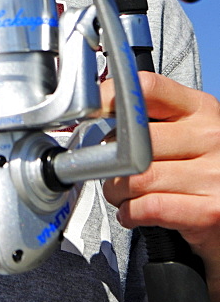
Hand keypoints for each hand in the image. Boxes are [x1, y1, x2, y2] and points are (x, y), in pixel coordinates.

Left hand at [103, 71, 219, 301]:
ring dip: (116, 191)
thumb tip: (103, 108)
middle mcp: (210, 137)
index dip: (113, 96)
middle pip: (136, 140)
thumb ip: (154, 118)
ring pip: (138, 177)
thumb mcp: (190, 131)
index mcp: (201, 109)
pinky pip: (151, 207)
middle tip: (109, 169)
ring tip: (120, 194)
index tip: (94, 110)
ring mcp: (213, 175)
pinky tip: (132, 213)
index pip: (149, 88)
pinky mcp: (210, 211)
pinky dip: (130, 213)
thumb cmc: (205, 169)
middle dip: (110, 160)